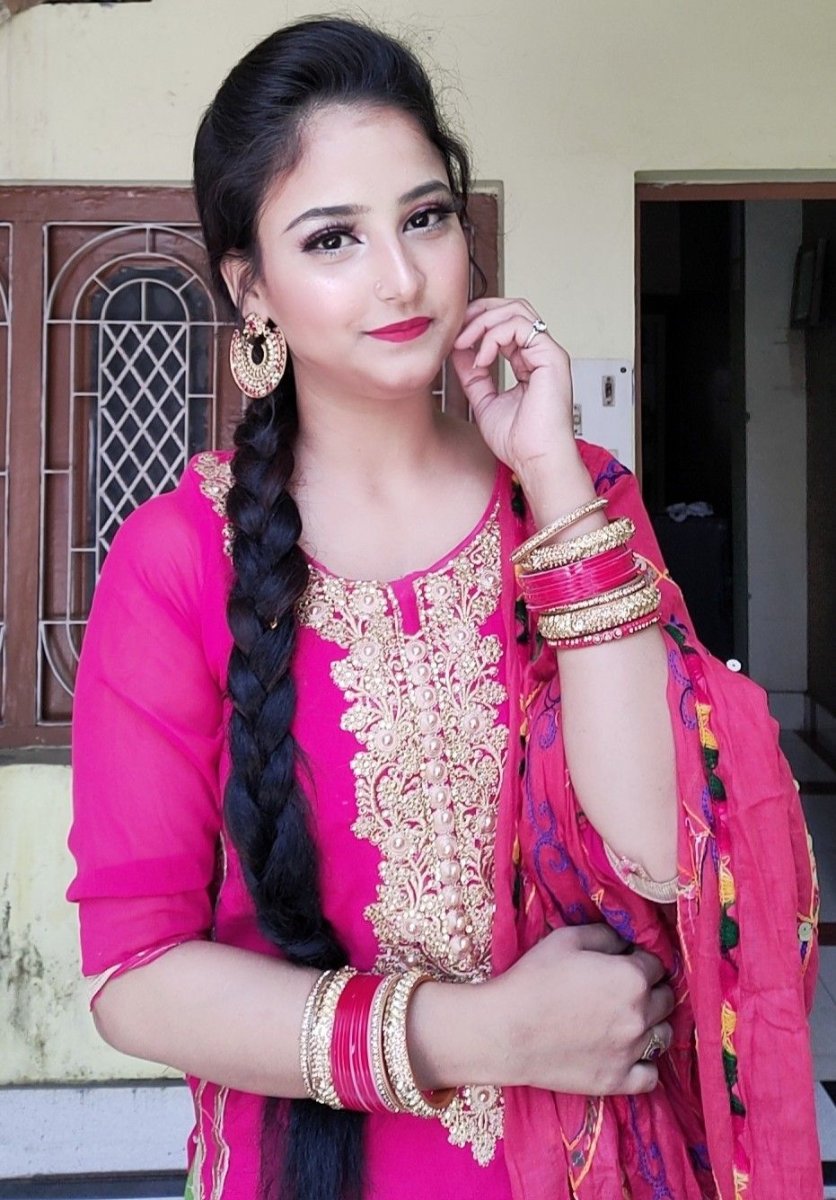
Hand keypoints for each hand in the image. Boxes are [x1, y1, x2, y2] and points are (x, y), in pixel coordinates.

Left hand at [450, 297, 577, 482]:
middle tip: (456, 332)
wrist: (535, 461)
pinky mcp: (551, 357)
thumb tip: (458, 350)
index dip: (477, 323)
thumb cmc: (519, 442)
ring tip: (464, 343)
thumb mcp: (484, 400)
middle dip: (479, 313)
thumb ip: (473, 375)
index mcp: (529, 363)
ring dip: (483, 322)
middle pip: (513, 308)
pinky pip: (520, 327)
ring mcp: (548, 353)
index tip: (454, 339)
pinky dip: (494, 337)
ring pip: (516, 311)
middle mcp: (541, 354)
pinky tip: (481, 359)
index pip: (505, 325)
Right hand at [479, 925, 673, 1094]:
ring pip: (664, 1036)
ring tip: (627, 1020)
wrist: (506, 1030)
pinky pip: (651, 1076)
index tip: (625, 961)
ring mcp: (631, 1052)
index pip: (657, 965)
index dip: (640, 960)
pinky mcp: (617, 1081)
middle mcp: (640, 1015)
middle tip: (623, 989)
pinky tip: (627, 1053)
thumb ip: (605, 935)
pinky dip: (645, 1064)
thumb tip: (625, 943)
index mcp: (631, 978)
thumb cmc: (533, 979)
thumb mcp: (566, 939)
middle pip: (666, 999)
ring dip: (652, 1025)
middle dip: (651, 989)